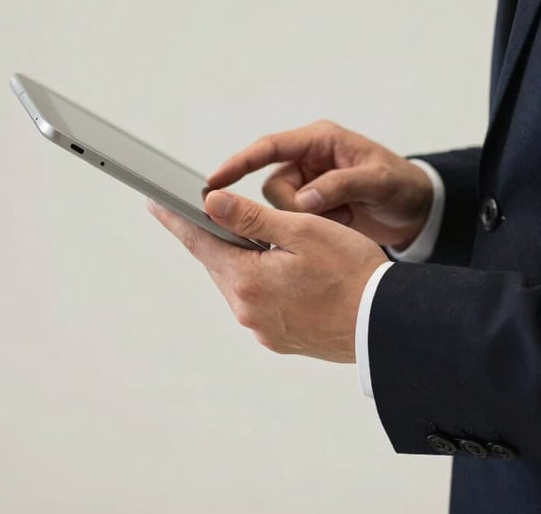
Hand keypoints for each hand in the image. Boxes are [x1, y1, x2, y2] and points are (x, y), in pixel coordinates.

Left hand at [147, 190, 386, 362]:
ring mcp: (262, 328)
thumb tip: (210, 203)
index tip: (154, 203)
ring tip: (248, 236)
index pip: (201, 241)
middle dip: (211, 236)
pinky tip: (274, 268)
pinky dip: (258, 280)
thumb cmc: (352, 272)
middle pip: (218, 263)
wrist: (386, 322)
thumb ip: (252, 216)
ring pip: (237, 282)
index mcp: (248, 281)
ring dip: (239, 259)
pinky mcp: (279, 338)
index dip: (177, 219)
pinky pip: (257, 301)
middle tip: (200, 212)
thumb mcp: (302, 230)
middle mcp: (247, 311)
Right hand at [208, 120, 432, 250]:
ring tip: (344, 219)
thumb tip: (305, 200)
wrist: (418, 209)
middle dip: (294, 209)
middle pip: (272, 189)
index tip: (214, 181)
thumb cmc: (401, 184)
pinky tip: (342, 226)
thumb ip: (340, 185)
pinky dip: (314, 231)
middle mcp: (308, 161)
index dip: (239, 162)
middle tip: (331, 214)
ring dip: (307, 223)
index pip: (269, 147)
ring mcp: (309, 186)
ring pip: (281, 211)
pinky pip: (295, 224)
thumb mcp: (377, 181)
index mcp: (319, 141)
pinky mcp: (312, 210)